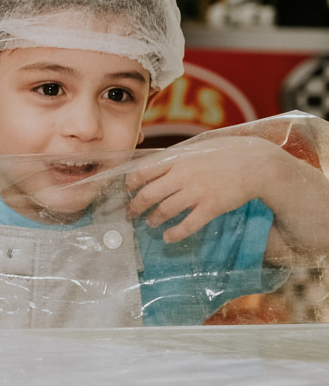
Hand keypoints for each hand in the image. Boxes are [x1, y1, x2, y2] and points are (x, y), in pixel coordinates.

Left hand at [125, 136, 283, 242]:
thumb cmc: (227, 152)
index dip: (131, 183)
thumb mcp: (197, 147)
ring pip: (164, 210)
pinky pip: (187, 225)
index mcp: (177, 158)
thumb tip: (156, 165)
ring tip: (150, 223)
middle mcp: (183, 175)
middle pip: (148, 194)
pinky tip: (168, 238)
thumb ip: (177, 157)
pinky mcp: (211, 207)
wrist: (258, 163)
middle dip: (135, 207)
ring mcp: (197, 192)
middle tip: (131, 213)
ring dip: (153, 219)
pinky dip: (174, 234)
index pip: (143, 171)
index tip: (128, 190)